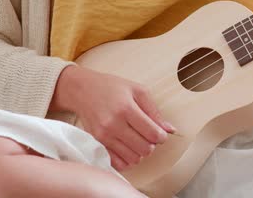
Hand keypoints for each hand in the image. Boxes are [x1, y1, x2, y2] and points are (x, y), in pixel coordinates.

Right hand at [51, 65, 175, 170]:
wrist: (83, 90)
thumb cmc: (112, 88)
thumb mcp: (138, 91)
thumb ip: (155, 111)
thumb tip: (170, 130)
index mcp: (126, 109)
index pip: (152, 134)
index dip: (162, 136)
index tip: (161, 133)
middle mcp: (113, 125)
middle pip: (144, 149)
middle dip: (152, 144)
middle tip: (148, 135)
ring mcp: (103, 136)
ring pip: (133, 158)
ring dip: (140, 152)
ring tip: (137, 139)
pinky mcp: (96, 144)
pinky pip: (118, 164)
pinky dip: (127, 159)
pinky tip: (128, 147)